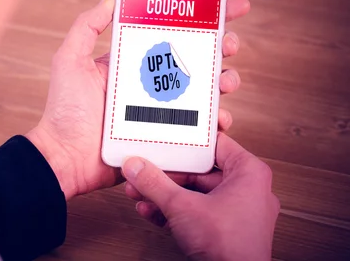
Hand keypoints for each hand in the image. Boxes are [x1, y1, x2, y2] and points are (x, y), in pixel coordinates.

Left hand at [26, 0, 249, 199]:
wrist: (65, 158)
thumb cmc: (65, 110)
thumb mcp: (70, 61)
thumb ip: (86, 27)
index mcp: (132, 61)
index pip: (171, 33)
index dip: (201, 19)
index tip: (228, 6)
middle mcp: (150, 82)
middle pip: (195, 59)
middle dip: (221, 47)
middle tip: (230, 43)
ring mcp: (160, 110)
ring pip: (204, 91)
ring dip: (224, 81)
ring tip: (227, 81)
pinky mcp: (166, 135)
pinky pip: (199, 127)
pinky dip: (216, 122)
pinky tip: (221, 119)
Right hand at [122, 133, 279, 260]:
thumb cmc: (231, 248)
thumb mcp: (182, 207)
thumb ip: (154, 183)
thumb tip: (137, 167)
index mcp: (249, 173)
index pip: (215, 144)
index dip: (187, 142)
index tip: (168, 138)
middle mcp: (247, 190)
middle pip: (198, 171)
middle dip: (166, 174)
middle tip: (146, 169)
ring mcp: (237, 212)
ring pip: (194, 193)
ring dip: (165, 193)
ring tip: (142, 191)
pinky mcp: (225, 230)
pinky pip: (197, 211)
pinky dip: (174, 210)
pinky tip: (152, 210)